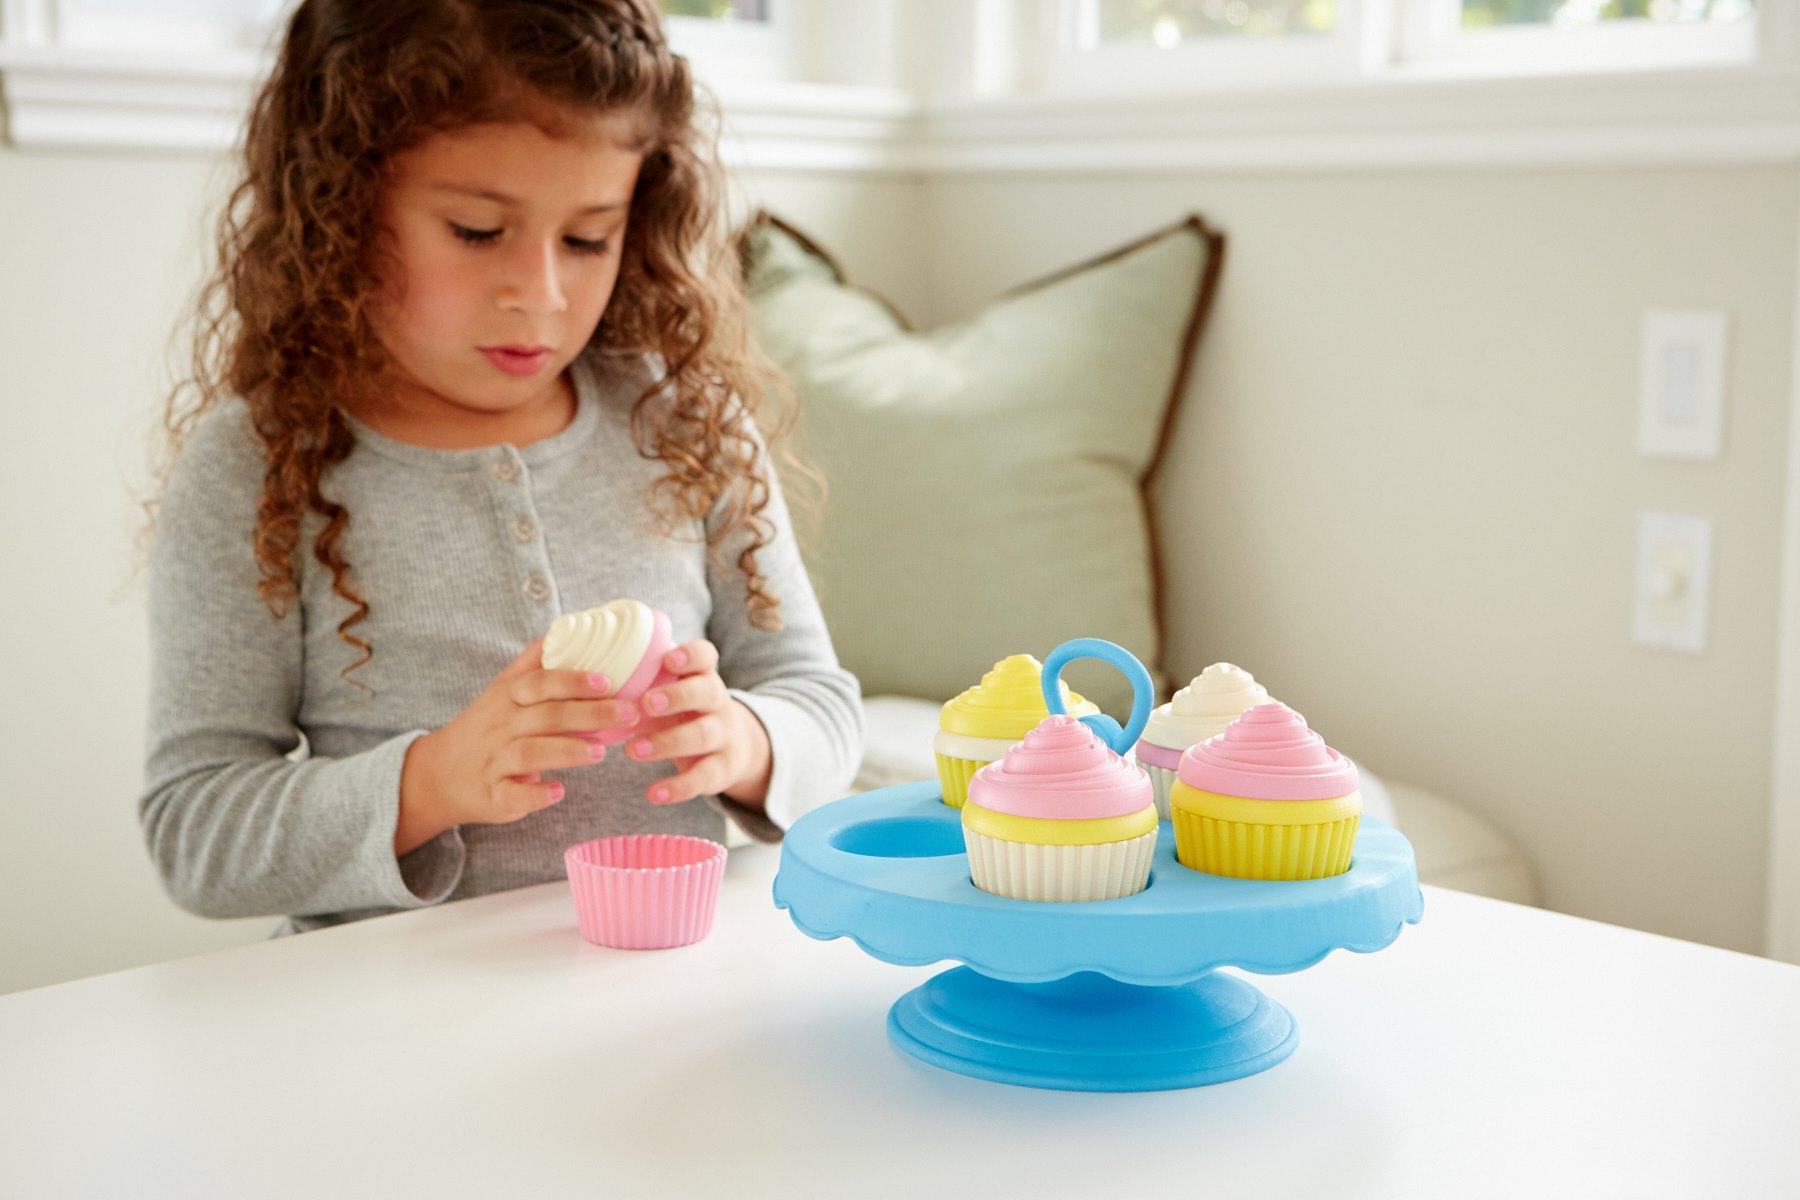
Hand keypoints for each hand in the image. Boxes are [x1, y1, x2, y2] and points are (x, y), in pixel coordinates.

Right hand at [394, 636, 640, 854]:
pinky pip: (512, 795)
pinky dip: (535, 795)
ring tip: (600, 753)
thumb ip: (532, 663)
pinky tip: (558, 792)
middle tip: (628, 714)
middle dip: (589, 714)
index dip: (572, 680)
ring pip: (530, 752)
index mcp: (508, 698)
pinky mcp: (492, 794)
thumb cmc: (485, 727)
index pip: (540, 683)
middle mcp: (501, 726)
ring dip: (567, 751)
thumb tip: (564, 628)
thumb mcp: (501, 689)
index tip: (606, 681)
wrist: (438, 773)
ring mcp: (495, 761)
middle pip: (546, 716)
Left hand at [621, 638, 772, 808]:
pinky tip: (654, 794)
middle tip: (646, 703)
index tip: (669, 660)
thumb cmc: (685, 711)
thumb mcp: (675, 691)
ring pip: (702, 735)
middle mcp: (717, 702)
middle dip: (677, 697)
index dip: (690, 656)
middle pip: (705, 693)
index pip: (705, 656)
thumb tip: (590, 677)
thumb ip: (646, 681)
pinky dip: (679, 787)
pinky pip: (703, 777)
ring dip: (667, 742)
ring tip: (632, 750)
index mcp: (702, 676)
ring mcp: (723, 735)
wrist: (733, 745)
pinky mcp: (723, 768)